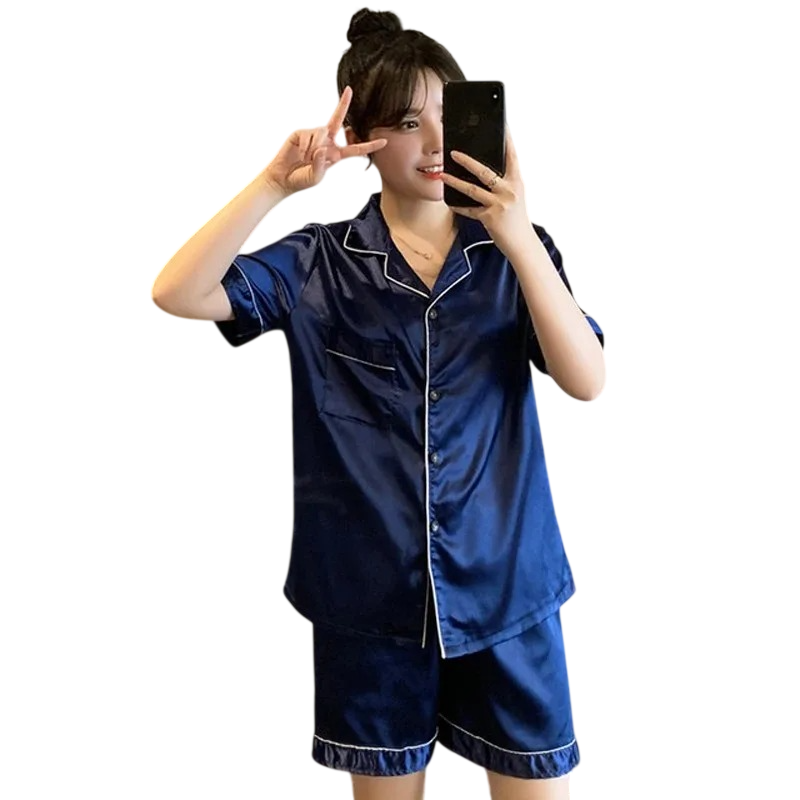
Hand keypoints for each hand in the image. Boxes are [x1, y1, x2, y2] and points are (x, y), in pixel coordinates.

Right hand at [262, 86, 387, 196]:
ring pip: (321, 134)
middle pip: (338, 121)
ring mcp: (314, 136)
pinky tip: (299, 155)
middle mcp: (327, 142)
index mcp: (336, 154)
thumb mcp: (316, 177)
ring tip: (306, 160)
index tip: (384, 141)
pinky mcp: (301, 133)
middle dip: (343, 104)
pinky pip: (309, 136)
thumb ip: (321, 165)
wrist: (283, 178)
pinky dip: (305, 148)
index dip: (369, 146)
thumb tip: (322, 148)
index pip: (355, 149)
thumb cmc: (302, 179)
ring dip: (314, 150)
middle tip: (349, 90)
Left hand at [440, 125, 530, 255]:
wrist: (523, 244)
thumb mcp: (515, 197)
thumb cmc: (517, 220)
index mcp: (517, 182)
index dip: (507, 139)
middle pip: (485, 171)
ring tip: (443, 174)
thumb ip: (503, 184)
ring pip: (473, 189)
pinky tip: (449, 201)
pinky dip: (459, 206)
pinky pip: (469, 210)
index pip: (511, 156)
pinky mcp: (490, 218)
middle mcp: (509, 191)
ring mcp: (499, 204)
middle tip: (453, 152)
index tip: (501, 125)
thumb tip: (485, 171)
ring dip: (455, 181)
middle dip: (468, 161)